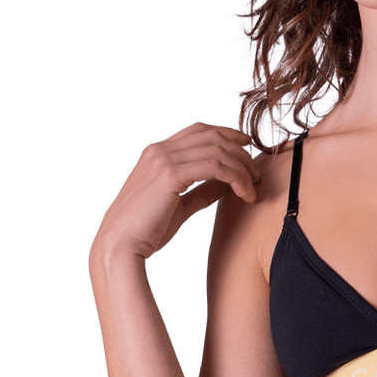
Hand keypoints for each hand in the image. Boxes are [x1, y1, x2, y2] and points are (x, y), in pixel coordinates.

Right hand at [91, 121, 260, 262]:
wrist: (121, 245)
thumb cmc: (147, 230)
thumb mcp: (180, 206)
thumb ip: (201, 191)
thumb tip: (225, 185)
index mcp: (158, 153)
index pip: (199, 131)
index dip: (227, 134)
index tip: (247, 147)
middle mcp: (160, 150)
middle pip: (212, 136)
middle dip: (240, 152)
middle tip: (256, 173)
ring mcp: (163, 160)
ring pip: (217, 150)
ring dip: (241, 167)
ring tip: (252, 188)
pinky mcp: (170, 175)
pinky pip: (215, 166)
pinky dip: (235, 177)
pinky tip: (243, 193)